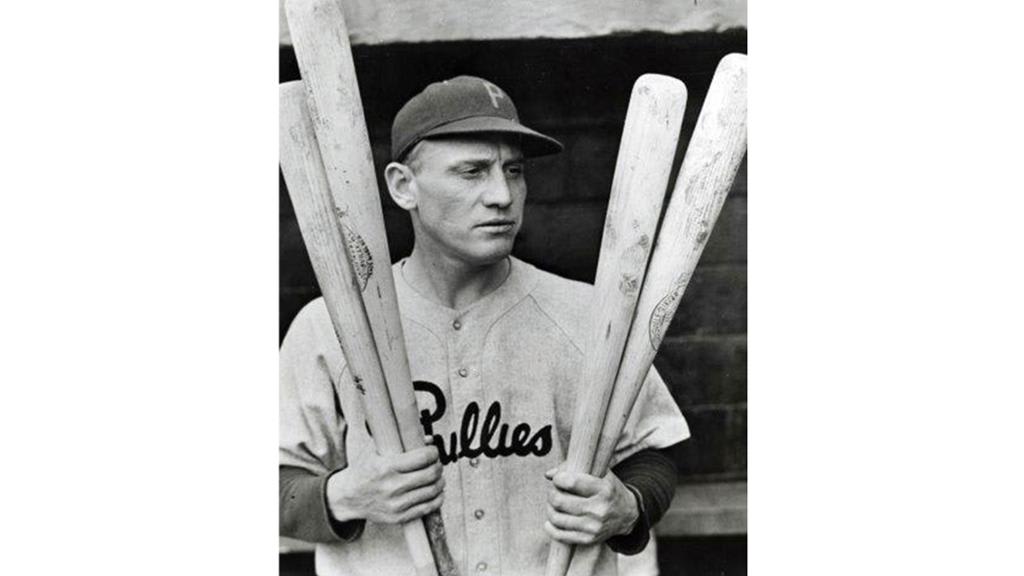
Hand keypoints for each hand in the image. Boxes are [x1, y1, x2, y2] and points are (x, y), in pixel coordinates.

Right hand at [326, 437, 443, 524]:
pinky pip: (427, 508)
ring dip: (440, 482)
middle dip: (438, 466)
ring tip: (437, 477)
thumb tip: (429, 438)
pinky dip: (437, 498)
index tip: (433, 451)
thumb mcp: (377, 452)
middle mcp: (392, 486)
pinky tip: (436, 492)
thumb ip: (402, 443)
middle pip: (431, 474)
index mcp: (387, 467)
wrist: (347, 497)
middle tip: (436, 463)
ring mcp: (396, 504)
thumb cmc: (364, 471)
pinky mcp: (399, 517)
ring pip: (432, 491)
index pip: (423, 458)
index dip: (433, 452)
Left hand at [543, 466, 638, 544]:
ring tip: (553, 504)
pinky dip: (550, 527)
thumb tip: (549, 474)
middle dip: (552, 493)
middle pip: (559, 501)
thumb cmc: (608, 489)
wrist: (626, 514)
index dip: (558, 479)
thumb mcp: (600, 473)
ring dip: (550, 509)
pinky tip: (550, 521)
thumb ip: (575, 468)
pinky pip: (561, 535)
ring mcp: (594, 527)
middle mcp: (599, 509)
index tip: (558, 478)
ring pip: (557, 518)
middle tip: (554, 491)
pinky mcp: (589, 539)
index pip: (571, 482)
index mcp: (603, 489)